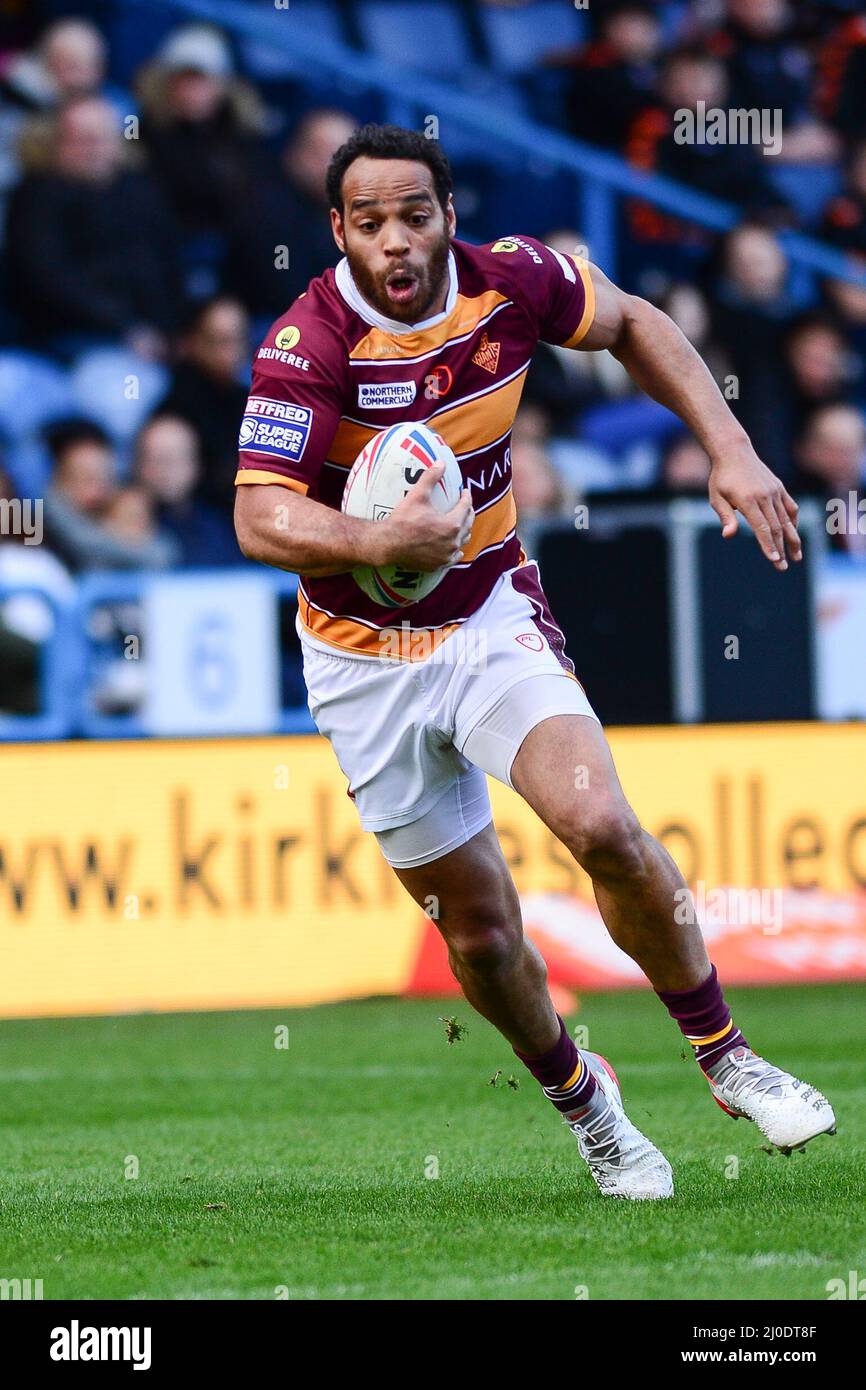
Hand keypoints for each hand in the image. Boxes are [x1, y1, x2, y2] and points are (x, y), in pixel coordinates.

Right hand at [372, 462, 473, 571]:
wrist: (389, 544)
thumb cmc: (403, 520)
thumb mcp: (417, 495)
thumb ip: (430, 477)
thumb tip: (440, 462)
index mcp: (452, 524)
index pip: (465, 507)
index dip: (466, 497)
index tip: (464, 491)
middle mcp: (453, 541)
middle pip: (468, 525)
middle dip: (468, 513)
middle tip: (465, 506)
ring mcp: (446, 555)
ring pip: (462, 542)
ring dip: (464, 532)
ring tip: (462, 525)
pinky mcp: (438, 564)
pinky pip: (453, 558)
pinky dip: (456, 551)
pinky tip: (456, 549)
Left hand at [708, 445, 800, 570]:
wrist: (734, 452)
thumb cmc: (721, 478)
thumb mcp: (716, 498)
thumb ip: (725, 517)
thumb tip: (728, 535)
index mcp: (748, 500)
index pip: (762, 528)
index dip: (769, 545)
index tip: (775, 560)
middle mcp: (765, 496)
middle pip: (776, 527)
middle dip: (781, 549)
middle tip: (783, 567)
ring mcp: (774, 491)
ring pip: (787, 520)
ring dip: (792, 539)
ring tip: (797, 557)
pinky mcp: (779, 488)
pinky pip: (790, 507)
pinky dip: (793, 522)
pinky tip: (793, 534)